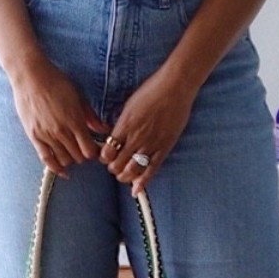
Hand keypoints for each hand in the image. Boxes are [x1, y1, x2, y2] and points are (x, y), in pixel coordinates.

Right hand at [10, 58, 104, 175]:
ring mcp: (47, 135)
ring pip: (64, 160)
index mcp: (75, 121)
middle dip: (84, 155)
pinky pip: (46, 159)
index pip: (90, 150)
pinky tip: (63, 171)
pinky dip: (56, 168)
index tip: (95, 148)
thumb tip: (105, 129)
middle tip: (84, 149)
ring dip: (71, 159)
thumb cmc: (56, 82)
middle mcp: (61, 131)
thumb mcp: (79, 96)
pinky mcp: (34, 136)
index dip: (95, 152)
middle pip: (78, 157)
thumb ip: (91, 116)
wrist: (31, 76)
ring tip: (72, 152)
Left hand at [101, 68, 195, 193]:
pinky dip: (143, 182)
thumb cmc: (151, 91)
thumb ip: (121, 123)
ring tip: (123, 175)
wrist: (175, 87)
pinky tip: (136, 190)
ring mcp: (151, 144)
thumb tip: (114, 134)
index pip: (106, 151)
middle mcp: (135, 137)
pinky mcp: (164, 147)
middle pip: (117, 164)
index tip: (105, 156)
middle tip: (114, 165)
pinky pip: (152, 169)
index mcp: (124, 125)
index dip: (103, 157)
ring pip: (132, 170)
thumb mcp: (129, 105)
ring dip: (124, 176)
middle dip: (113, 168)